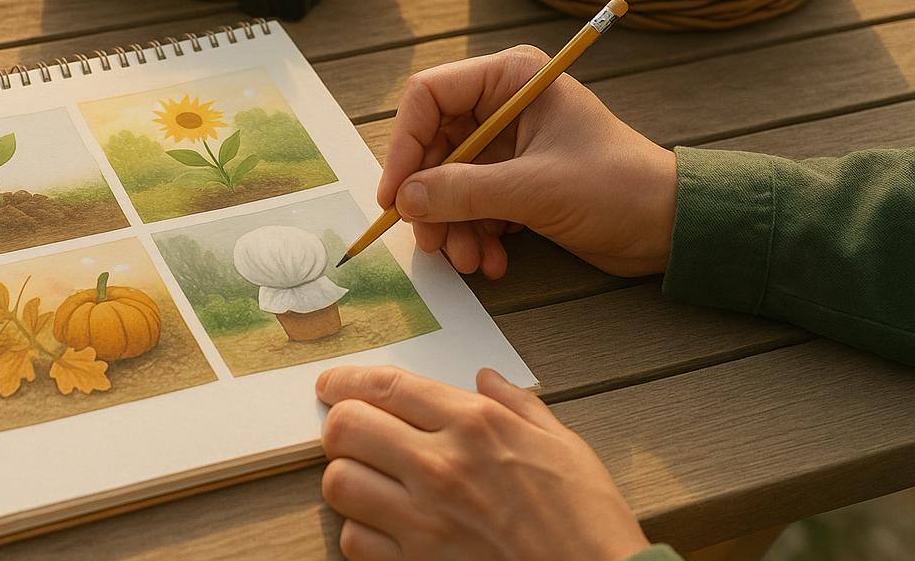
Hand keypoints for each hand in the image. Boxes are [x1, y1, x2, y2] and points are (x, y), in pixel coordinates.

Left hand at [317, 365, 649, 560]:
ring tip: (368, 482)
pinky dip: (360, 533)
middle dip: (340, 426)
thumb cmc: (589, 522)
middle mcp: (441, 466)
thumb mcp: (564, 446)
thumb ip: (517, 405)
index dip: (345, 380)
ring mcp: (424, 520)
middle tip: (349, 434)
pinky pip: (354, 541)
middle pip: (346, 427)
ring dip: (346, 479)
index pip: (386, 386)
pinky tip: (384, 529)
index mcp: (476, 425)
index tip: (331, 384)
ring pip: (339, 483)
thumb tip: (485, 378)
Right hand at [378, 45, 675, 277]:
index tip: (395, 195)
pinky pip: (471, 204)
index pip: (430, 97)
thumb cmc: (618, 188)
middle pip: (434, 146)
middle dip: (430, 199)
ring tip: (469, 260)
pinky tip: (491, 260)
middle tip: (431, 240)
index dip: (405, 145)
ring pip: (448, 182)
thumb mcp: (535, 189)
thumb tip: (404, 200)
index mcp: (511, 79)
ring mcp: (508, 144)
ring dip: (452, 225)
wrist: (671, 227)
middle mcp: (503, 104)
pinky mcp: (514, 180)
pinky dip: (474, 234)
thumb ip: (464, 192)